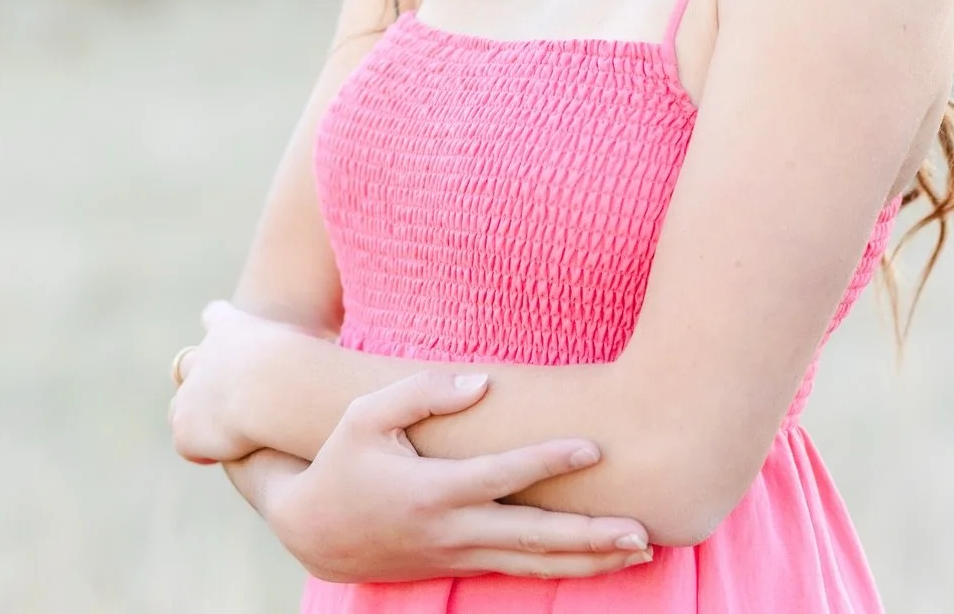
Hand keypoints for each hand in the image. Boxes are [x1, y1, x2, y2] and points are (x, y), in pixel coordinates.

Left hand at [170, 299, 314, 464]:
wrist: (272, 388)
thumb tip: (348, 347)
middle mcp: (203, 356)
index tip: (221, 326)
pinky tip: (225, 455)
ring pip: (180, 406)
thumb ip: (319, 343)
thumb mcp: (314, 340)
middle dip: (197, 375)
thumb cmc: (302, 362)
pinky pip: (188, 445)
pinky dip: (204, 450)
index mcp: (231, 326)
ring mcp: (189, 393)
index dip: (219, 323)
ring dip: (196, 416)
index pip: (217, 315)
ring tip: (221, 431)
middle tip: (218, 390)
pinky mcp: (185, 431)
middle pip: (188, 361)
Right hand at [266, 370, 655, 582]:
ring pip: (534, 564)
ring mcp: (458, 556)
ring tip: (639, 549)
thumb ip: (423, 393)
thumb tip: (483, 382)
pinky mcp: (460, 565)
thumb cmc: (343, 460)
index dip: (547, 461)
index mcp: (431, 491)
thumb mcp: (367, 416)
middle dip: (589, 536)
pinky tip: (599, 561)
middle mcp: (452, 532)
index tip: (592, 447)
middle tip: (640, 530)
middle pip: (532, 539)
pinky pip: (520, 571)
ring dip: (588, 561)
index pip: (500, 476)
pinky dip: (562, 568)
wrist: (313, 532)